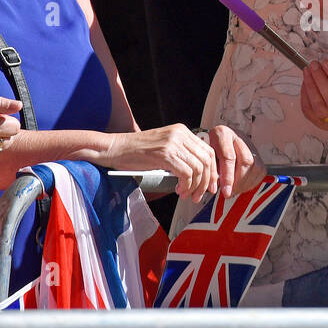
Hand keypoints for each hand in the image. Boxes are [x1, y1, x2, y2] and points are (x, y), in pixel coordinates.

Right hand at [103, 124, 221, 202]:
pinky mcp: (165, 154)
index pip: (208, 151)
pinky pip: (186, 173)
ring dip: (195, 186)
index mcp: (182, 131)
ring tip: (186, 195)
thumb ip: (182, 155)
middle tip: (199, 195)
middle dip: (206, 181)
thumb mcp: (164, 148)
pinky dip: (186, 186)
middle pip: (207, 160)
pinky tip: (179, 190)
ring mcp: (173, 143)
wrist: (115, 148)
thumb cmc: (136, 153)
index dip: (212, 171)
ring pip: (198, 168)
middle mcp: (180, 134)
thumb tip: (201, 176)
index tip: (210, 186)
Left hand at [200, 124, 262, 198]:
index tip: (225, 191)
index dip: (228, 177)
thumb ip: (211, 170)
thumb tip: (214, 188)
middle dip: (238, 181)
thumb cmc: (209, 148)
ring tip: (235, 190)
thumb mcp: (205, 156)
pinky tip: (242, 186)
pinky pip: (261, 170)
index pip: (229, 157)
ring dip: (246, 183)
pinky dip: (252, 182)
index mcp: (222, 134)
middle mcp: (238, 137)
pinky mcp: (257, 153)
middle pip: (246, 161)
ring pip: (256, 166)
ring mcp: (249, 144)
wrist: (216, 139)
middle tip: (230, 193)